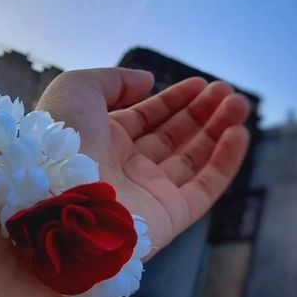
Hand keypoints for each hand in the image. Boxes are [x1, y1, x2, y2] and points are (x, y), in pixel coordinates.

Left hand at [37, 68, 249, 256]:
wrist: (56, 199)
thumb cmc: (62, 137)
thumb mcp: (77, 89)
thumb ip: (115, 80)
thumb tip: (149, 81)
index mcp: (103, 138)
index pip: (147, 117)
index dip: (174, 100)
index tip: (201, 83)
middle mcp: (126, 166)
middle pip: (173, 136)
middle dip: (202, 112)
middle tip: (227, 92)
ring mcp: (148, 192)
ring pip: (192, 159)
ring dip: (218, 131)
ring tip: (239, 105)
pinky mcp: (168, 216)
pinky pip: (204, 187)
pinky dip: (224, 162)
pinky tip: (238, 134)